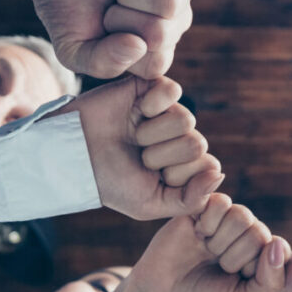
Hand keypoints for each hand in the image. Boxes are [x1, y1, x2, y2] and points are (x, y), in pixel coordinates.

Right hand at [8, 0, 196, 78]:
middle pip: (162, 33)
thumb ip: (100, 63)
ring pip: (170, 1)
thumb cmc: (68, 5)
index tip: (103, 28)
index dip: (122, 46)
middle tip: (111, 2)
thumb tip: (137, 47)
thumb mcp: (72, 47)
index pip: (155, 64)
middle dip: (123, 16)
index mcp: (152, 54)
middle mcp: (173, 26)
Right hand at [56, 76, 224, 220]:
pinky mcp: (150, 87)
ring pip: (186, 120)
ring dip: (154, 134)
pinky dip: (154, 104)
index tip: (153, 178)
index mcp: (183, 164)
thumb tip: (219, 174)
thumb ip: (190, 199)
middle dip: (163, 156)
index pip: (208, 166)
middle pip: (198, 144)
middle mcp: (178, 137)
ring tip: (133, 137)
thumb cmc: (110, 183)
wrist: (72, 156)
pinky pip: (173, 91)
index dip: (179, 175)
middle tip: (138, 156)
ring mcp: (166, 111)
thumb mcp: (150, 203)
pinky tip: (137, 113)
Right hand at [125, 196, 290, 291]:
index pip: (278, 249)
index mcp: (264, 254)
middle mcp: (249, 232)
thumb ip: (271, 281)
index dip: (253, 266)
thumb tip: (278, 244)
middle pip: (258, 232)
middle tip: (216, 264)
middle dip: (233, 256)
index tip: (235, 278)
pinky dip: (207, 222)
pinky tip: (198, 234)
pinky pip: (220, 202)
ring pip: (241, 215)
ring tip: (207, 249)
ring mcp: (228, 218)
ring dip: (220, 240)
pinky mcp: (206, 205)